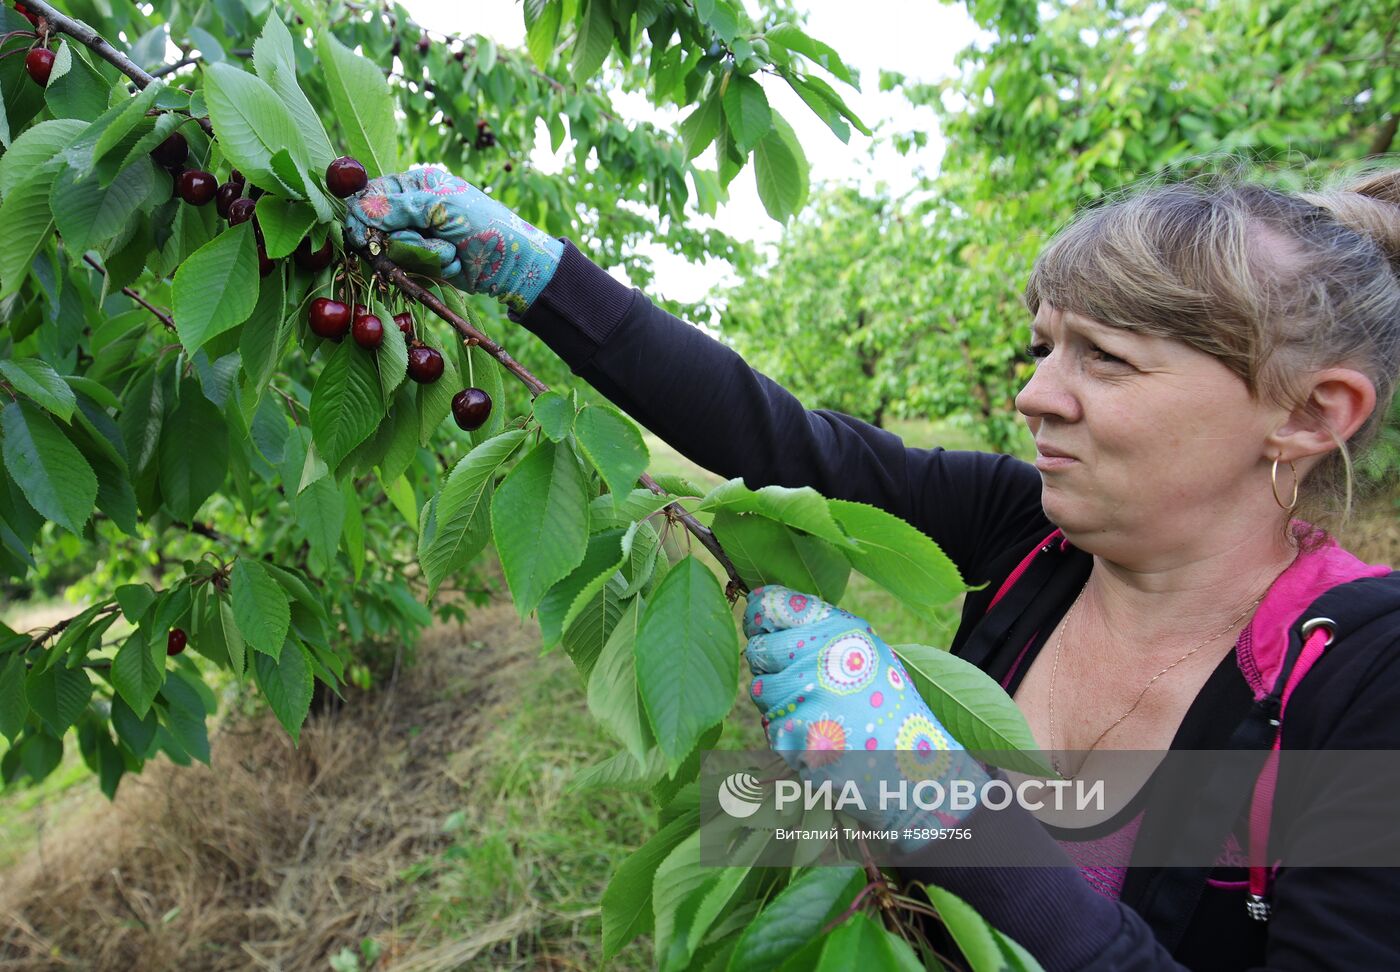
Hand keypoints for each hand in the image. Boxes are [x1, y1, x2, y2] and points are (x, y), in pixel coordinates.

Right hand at [342, 166, 563, 312]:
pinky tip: (455, 262)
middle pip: (379, 226)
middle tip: (425, 239)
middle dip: (402, 239)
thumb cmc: (484, 226)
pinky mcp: (427, 260)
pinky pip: (413, 267)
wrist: (514, 264)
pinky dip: (436, 266)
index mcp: (418, 184)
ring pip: (395, 250)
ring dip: (424, 254)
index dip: (364, 214)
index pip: (374, 194)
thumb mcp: (441, 209)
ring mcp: (420, 235)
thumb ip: (399, 208)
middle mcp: (415, 208)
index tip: (362, 235)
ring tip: (451, 250)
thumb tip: (358, 208)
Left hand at [742, 585, 986, 841]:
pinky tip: (822, 740)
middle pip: (758, 650)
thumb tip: (762, 613)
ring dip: (780, 704)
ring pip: (760, 691)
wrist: (914, 770)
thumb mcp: (868, 653)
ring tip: (822, 716)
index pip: (773, 605)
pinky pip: (770, 727)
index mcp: (840, 631)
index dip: (760, 615)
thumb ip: (821, 632)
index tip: (761, 625)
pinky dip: (788, 735)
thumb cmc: (889, 708)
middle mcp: (819, 656)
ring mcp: (803, 697)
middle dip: (771, 668)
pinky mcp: (793, 736)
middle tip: (802, 685)